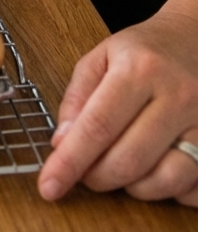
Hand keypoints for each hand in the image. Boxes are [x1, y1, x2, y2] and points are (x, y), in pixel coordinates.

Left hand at [38, 0, 197, 205]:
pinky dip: (170, 192)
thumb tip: (61, 144)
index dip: (70, 162)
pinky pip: (194, 189)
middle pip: (129, 160)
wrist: (194, 40)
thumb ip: (77, 98)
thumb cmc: (142, 52)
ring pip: (166, 181)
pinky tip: (156, 169)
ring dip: (134, 187)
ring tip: (121, 167)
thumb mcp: (100, 58)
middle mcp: (177, 96)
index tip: (49, 186)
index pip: (98, 126)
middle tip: (85, 172)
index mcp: (140, 70)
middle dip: (97, 178)